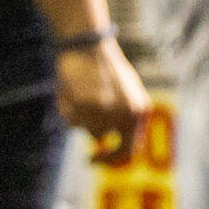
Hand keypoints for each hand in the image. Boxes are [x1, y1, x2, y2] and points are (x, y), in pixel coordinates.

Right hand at [57, 39, 148, 165]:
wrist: (87, 46)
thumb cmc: (107, 69)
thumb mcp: (128, 94)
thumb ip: (126, 119)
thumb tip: (116, 144)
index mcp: (139, 111)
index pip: (130, 148)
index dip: (116, 159)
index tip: (105, 162)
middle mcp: (122, 115)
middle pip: (103, 139)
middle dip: (98, 153)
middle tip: (91, 159)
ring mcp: (100, 113)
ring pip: (87, 130)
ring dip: (83, 118)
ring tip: (83, 94)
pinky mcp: (79, 109)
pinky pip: (71, 122)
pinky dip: (69, 111)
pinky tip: (73, 92)